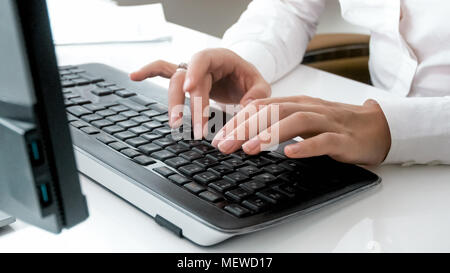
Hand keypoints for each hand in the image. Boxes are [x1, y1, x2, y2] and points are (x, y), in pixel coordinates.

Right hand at [129, 48, 270, 138]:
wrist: (241, 78)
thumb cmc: (248, 80)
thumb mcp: (260, 87)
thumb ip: (256, 97)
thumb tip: (246, 110)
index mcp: (220, 57)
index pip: (203, 60)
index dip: (194, 73)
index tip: (190, 90)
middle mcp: (201, 62)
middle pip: (185, 77)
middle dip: (186, 102)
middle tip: (189, 126)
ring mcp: (190, 70)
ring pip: (173, 82)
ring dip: (172, 103)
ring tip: (175, 124)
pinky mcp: (183, 80)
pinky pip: (162, 72)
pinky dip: (148, 73)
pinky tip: (134, 77)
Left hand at [211, 96, 390, 164]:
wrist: (377, 127)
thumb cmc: (335, 126)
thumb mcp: (304, 120)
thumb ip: (279, 122)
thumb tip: (245, 133)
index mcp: (297, 103)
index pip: (262, 107)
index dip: (238, 121)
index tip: (219, 137)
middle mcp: (310, 108)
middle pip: (274, 112)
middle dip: (246, 128)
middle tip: (225, 145)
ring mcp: (327, 122)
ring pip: (296, 121)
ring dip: (271, 134)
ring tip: (251, 148)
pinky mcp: (343, 139)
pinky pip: (324, 141)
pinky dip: (306, 146)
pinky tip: (289, 154)